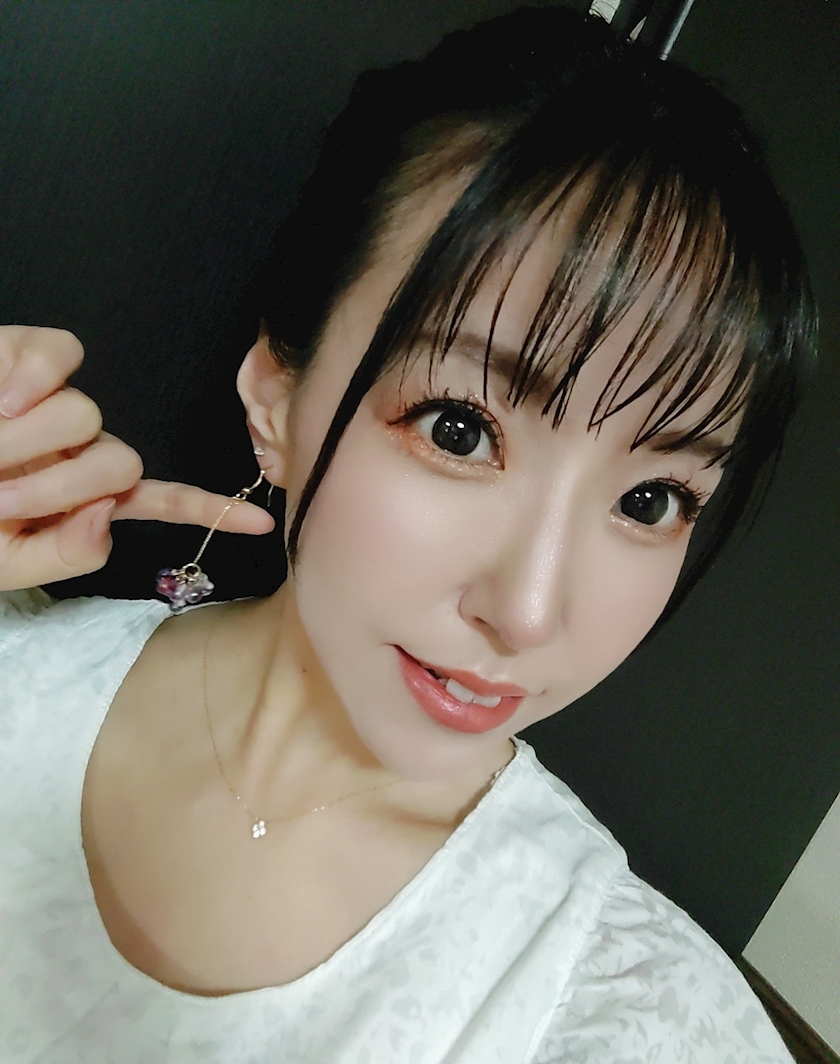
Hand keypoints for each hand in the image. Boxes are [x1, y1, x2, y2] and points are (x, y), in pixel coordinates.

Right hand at [0, 326, 274, 591]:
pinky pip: (59, 354)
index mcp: (75, 498)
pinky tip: (1, 398)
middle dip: (60, 486)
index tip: (263, 528)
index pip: (153, 501)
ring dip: (28, 443)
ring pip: (86, 414)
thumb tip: (108, 514)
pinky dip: (31, 377)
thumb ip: (60, 554)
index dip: (208, 510)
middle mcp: (72, 448)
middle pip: (118, 459)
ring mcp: (49, 402)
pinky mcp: (20, 355)